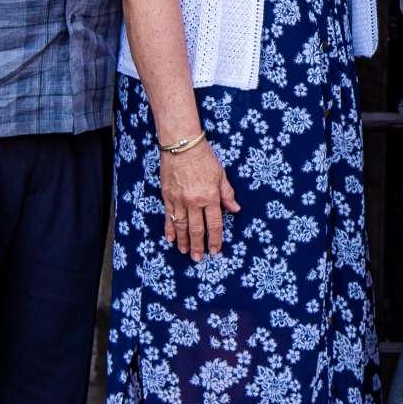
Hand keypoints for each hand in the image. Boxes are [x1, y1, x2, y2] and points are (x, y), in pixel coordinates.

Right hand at [160, 140, 241, 259]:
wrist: (181, 145)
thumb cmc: (204, 157)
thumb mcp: (221, 175)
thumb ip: (227, 194)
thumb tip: (235, 210)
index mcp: (210, 197)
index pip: (215, 224)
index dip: (216, 239)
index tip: (215, 250)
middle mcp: (194, 201)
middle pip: (197, 229)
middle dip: (198, 245)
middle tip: (198, 258)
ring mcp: (179, 200)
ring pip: (182, 226)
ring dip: (183, 241)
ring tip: (185, 252)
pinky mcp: (167, 196)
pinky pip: (169, 217)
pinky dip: (170, 229)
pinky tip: (171, 239)